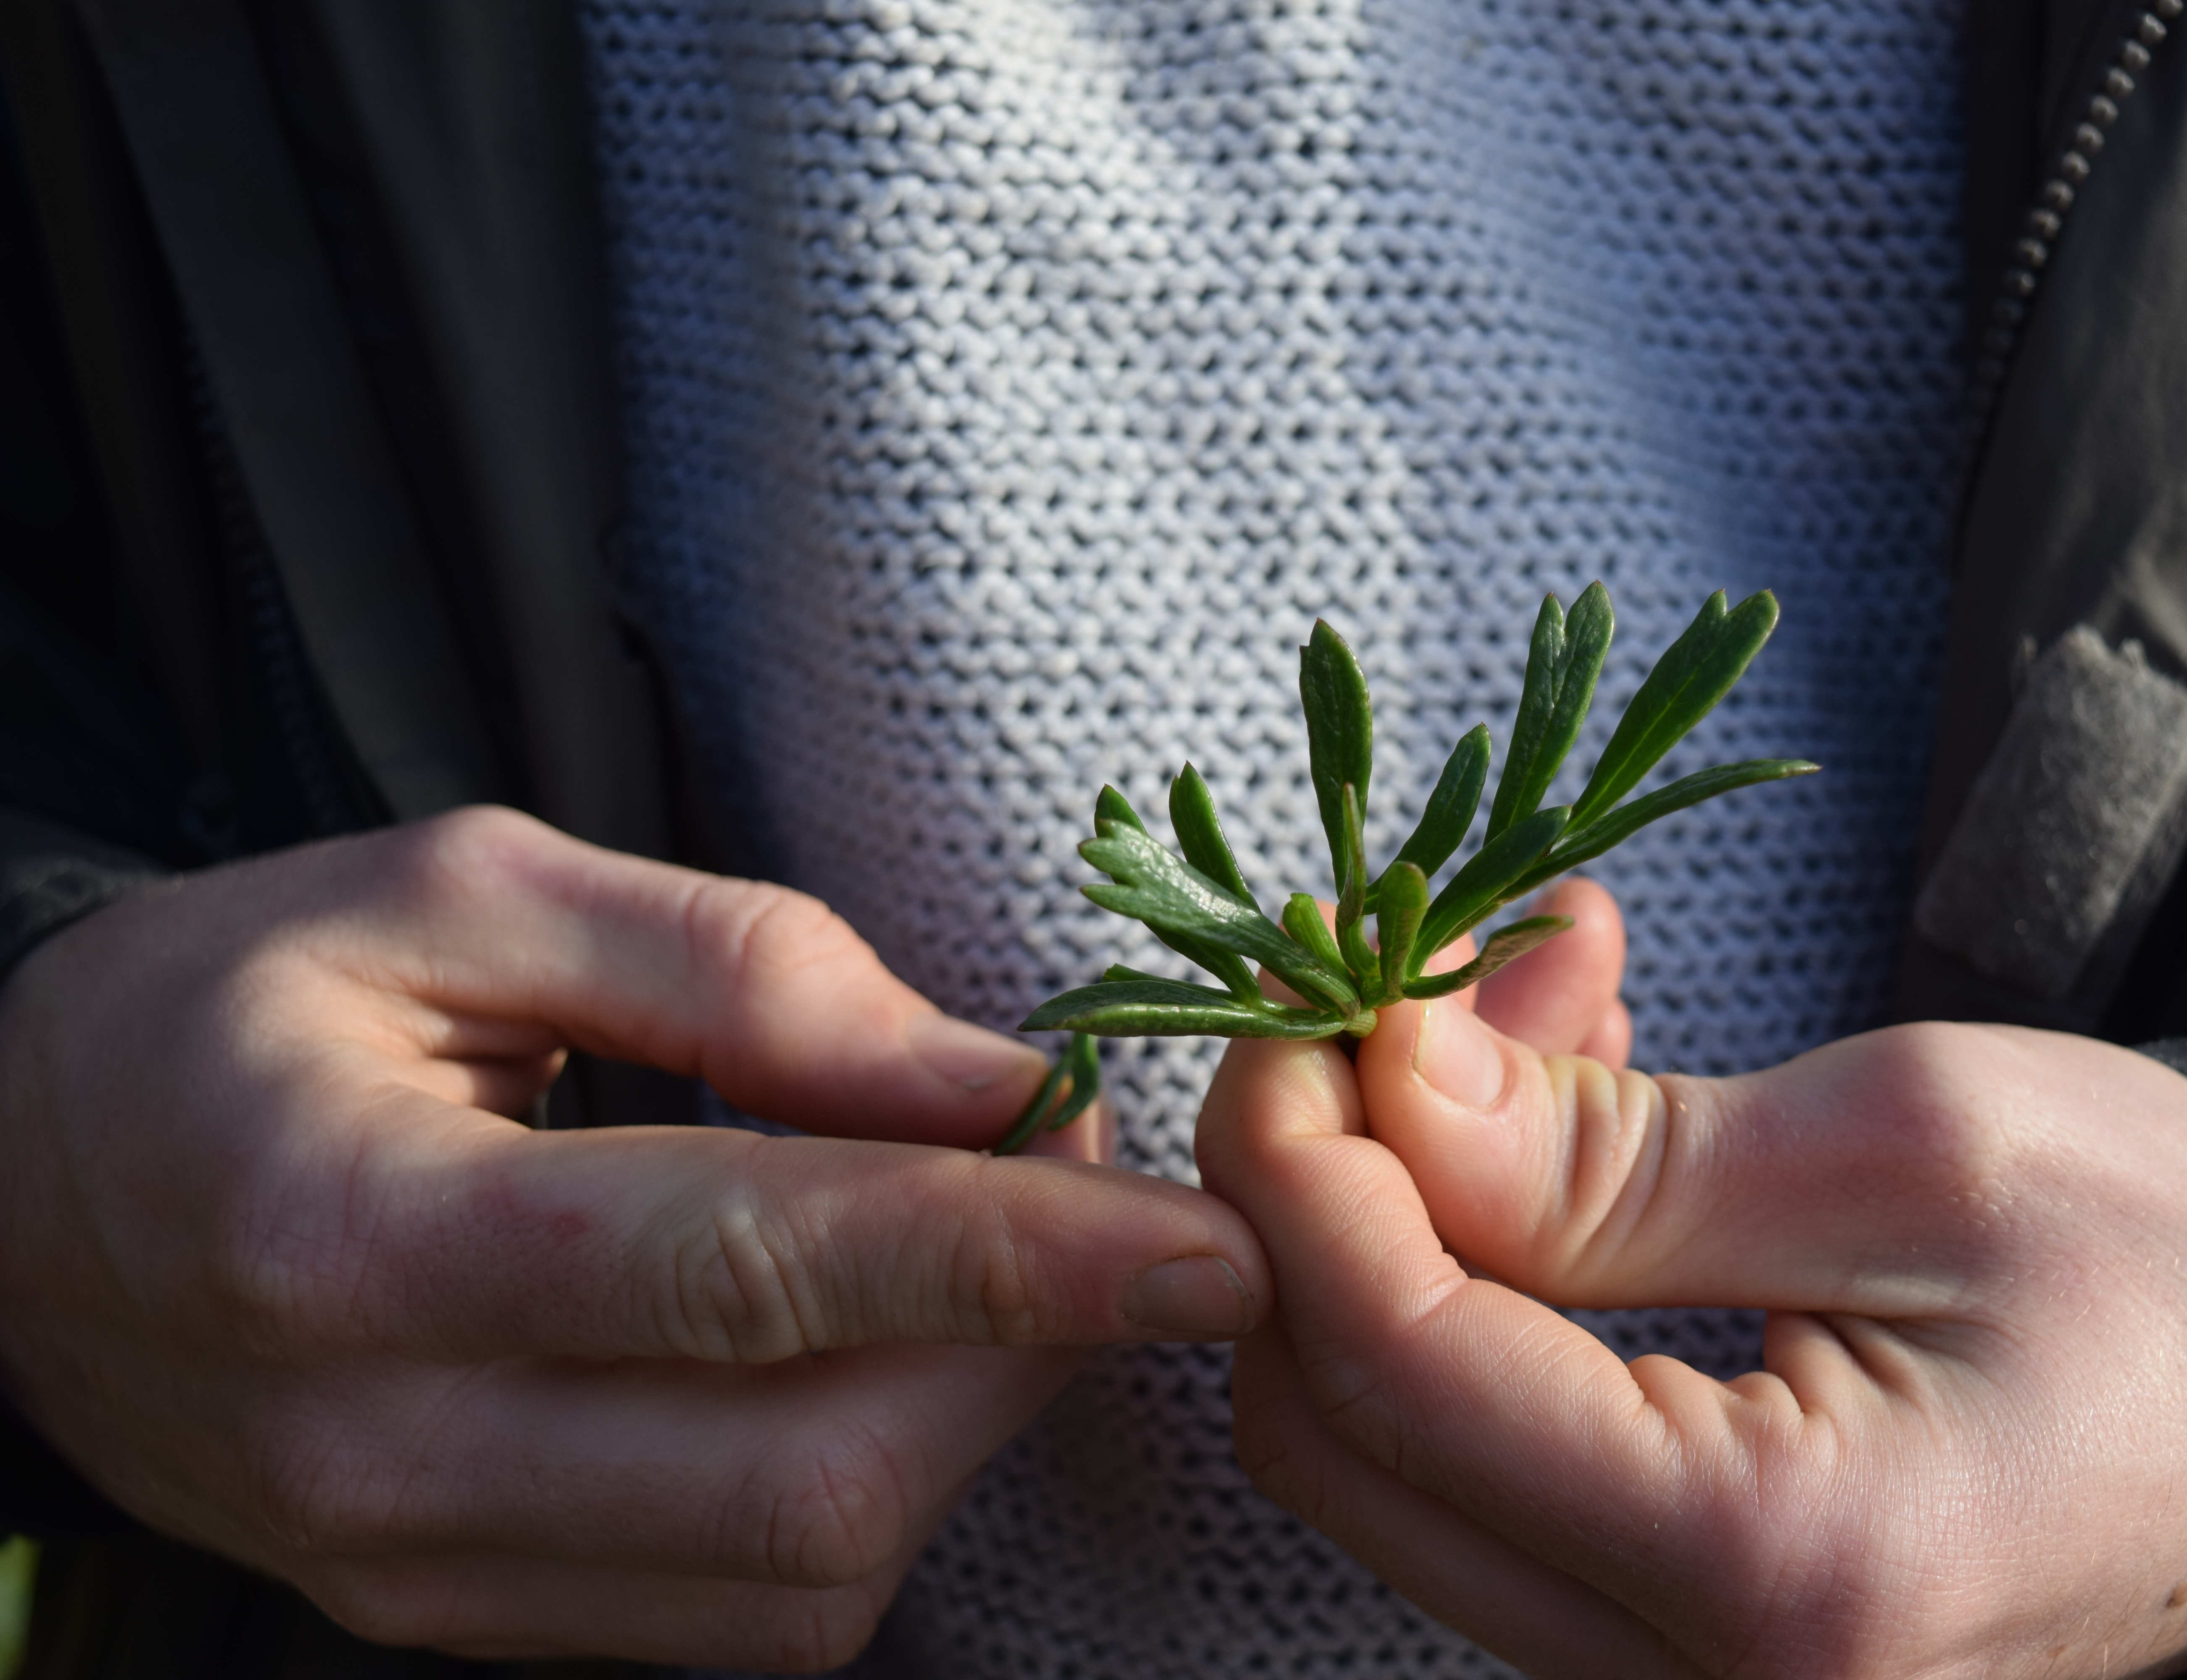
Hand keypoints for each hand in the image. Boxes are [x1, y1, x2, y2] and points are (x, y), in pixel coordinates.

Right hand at [0, 807, 1268, 1668]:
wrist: (31, 1190)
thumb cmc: (244, 1004)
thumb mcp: (463, 888)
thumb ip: (737, 969)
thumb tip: (984, 1080)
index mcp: (359, 1233)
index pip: (750, 1273)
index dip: (1006, 1259)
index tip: (1204, 1240)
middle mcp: (386, 1450)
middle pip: (806, 1470)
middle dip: (1019, 1350)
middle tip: (1101, 1207)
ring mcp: (417, 1570)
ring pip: (801, 1574)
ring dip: (964, 1424)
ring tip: (991, 1272)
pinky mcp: (457, 1616)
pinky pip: (743, 1619)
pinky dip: (867, 1494)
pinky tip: (877, 1362)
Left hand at [1200, 923, 2186, 1676]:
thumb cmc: (2176, 1267)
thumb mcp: (1914, 1147)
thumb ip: (1612, 1153)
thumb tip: (1381, 1078)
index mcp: (1783, 1572)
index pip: (1399, 1365)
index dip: (1300, 1161)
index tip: (1311, 994)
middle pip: (1341, 1429)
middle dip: (1327, 1179)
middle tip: (1419, 979)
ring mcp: (1665, 1671)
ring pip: (1380, 1441)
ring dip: (1400, 1208)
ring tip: (1531, 1010)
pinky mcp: (1657, 1618)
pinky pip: (1471, 1450)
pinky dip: (1466, 1274)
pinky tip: (1550, 1129)